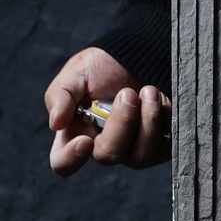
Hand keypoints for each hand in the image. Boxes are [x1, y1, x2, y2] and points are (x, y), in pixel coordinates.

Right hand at [44, 48, 171, 173]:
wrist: (140, 57)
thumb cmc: (102, 68)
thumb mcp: (76, 73)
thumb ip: (60, 95)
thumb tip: (56, 124)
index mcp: (74, 134)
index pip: (64, 163)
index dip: (71, 159)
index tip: (85, 140)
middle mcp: (104, 147)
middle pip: (108, 156)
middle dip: (121, 123)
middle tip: (127, 93)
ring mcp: (133, 151)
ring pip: (140, 156)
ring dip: (147, 121)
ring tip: (149, 90)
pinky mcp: (160, 147)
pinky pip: (164, 147)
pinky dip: (164, 120)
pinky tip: (160, 99)